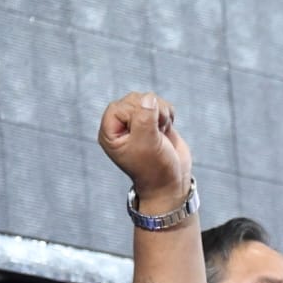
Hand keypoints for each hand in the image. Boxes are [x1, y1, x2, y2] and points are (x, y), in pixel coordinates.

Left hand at [98, 91, 192, 213]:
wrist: (172, 184)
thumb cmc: (155, 169)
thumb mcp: (147, 143)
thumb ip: (145, 117)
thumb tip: (149, 97)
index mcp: (110, 133)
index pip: (119, 107)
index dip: (135, 112)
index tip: (145, 130)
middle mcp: (122, 127)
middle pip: (134, 99)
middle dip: (150, 110)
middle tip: (157, 130)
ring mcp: (138, 124)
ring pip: (149, 100)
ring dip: (161, 112)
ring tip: (162, 131)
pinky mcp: (154, 123)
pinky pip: (160, 105)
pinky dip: (167, 114)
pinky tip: (167, 129)